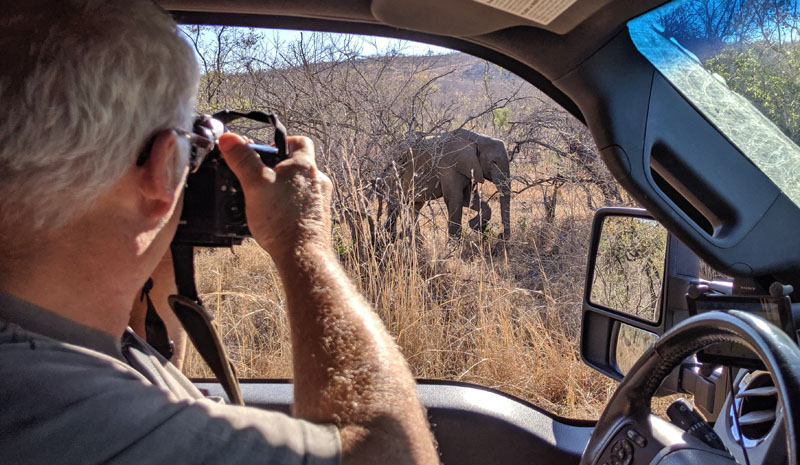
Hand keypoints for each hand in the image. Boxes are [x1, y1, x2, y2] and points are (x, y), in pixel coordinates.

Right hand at [218, 133, 333, 263]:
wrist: (301, 255)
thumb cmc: (281, 220)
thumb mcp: (255, 184)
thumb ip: (243, 160)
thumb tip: (229, 138)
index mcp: (305, 166)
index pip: (300, 141)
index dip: (282, 142)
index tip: (267, 151)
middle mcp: (318, 180)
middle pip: (298, 164)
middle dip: (278, 169)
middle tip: (259, 178)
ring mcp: (321, 200)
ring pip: (300, 185)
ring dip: (284, 188)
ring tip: (265, 199)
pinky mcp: (318, 217)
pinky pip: (303, 203)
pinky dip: (290, 205)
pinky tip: (275, 216)